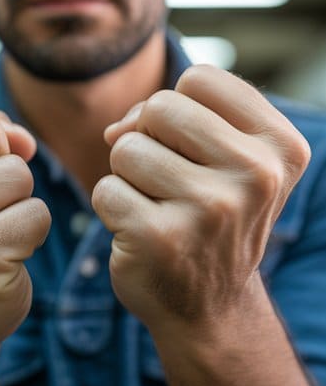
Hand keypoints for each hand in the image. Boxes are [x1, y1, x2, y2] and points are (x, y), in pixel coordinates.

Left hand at [94, 65, 310, 330]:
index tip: (191, 147)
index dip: (178, 108)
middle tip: (170, 183)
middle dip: (148, 139)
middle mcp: (256, 175)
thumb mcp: (223, 158)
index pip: (200, 78)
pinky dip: (112, 208)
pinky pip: (105, 189)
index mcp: (280, 146)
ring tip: (158, 208)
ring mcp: (210, 209)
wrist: (208, 307)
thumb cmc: (207, 215)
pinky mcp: (160, 237)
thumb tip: (116, 130)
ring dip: (128, 177)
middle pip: (158, 107)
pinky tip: (141, 234)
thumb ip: (179, 115)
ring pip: (126, 147)